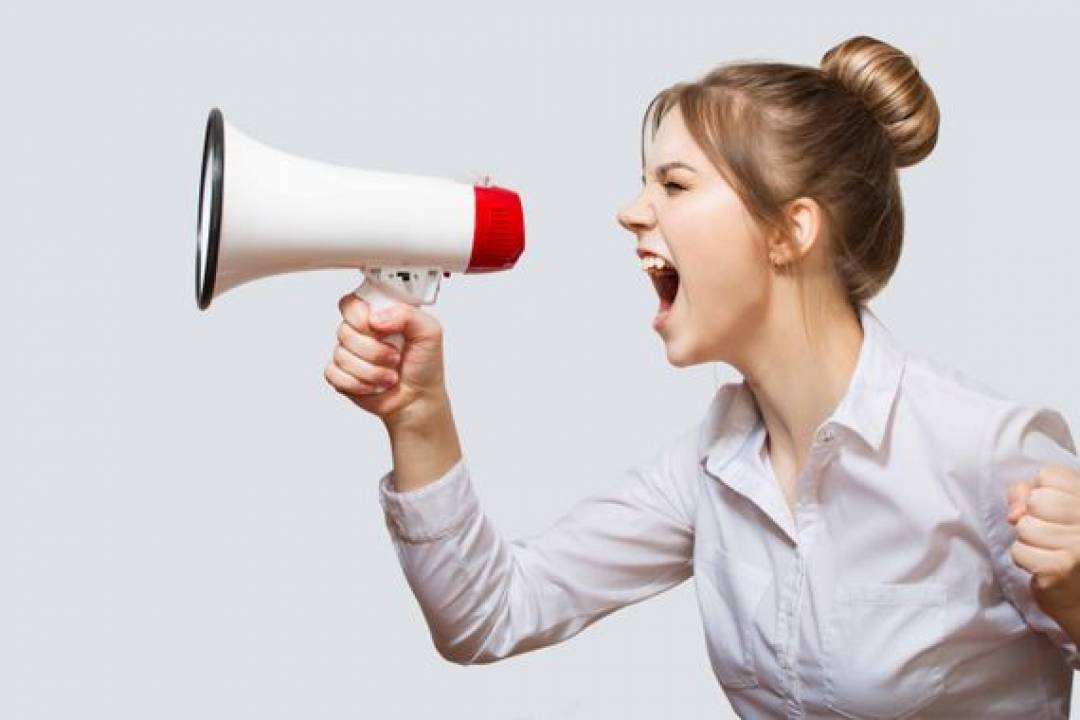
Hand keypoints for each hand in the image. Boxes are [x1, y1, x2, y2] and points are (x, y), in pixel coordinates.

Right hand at [324, 293, 448, 427]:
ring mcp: (349, 354)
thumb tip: (376, 318)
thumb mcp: (429, 332)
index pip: (351, 303)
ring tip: (390, 376)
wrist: (419, 399)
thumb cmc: (425, 366)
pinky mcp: (341, 375)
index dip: (358, 316)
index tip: (377, 328)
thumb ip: (406, 314)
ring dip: (371, 371)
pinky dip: (357, 383)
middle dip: (373, 350)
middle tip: (395, 357)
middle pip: (344, 331)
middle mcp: (361, 332)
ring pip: (341, 355)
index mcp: (379, 315)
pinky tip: (373, 386)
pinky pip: (334, 374)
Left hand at [1007, 465, 1079, 627]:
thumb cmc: (1069, 548)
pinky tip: (1045, 567)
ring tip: (1050, 552)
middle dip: (1033, 518)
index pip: (1048, 476)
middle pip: (1035, 500)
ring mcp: (1078, 545)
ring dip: (1029, 541)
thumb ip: (1030, 495)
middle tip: (1053, 537)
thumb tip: (1014, 510)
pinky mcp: (1060, 569)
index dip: (1040, 492)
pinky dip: (1025, 560)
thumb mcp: (1057, 511)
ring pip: (1024, 526)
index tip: (1055, 512)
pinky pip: (1019, 551)